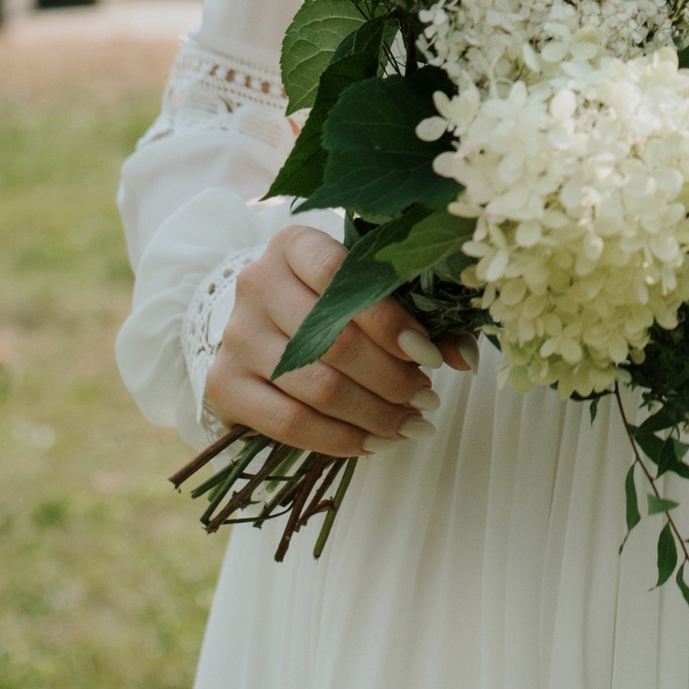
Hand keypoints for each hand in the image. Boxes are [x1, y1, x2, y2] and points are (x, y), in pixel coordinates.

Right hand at [206, 224, 474, 457]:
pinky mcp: (223, 384)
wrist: (261, 326)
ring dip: (374, 415)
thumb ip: (422, 315)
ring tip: (411, 425)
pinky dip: (339, 440)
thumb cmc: (331, 303)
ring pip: (316, 387)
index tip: (429, 357)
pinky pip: (288, 423)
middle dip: (392, 380)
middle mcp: (257, 282)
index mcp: (295, 244)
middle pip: (334, 342)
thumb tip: (465, 360)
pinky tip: (373, 444)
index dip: (391, 322)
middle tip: (427, 400)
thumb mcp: (371, 291)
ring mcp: (236, 335)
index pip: (344, 279)